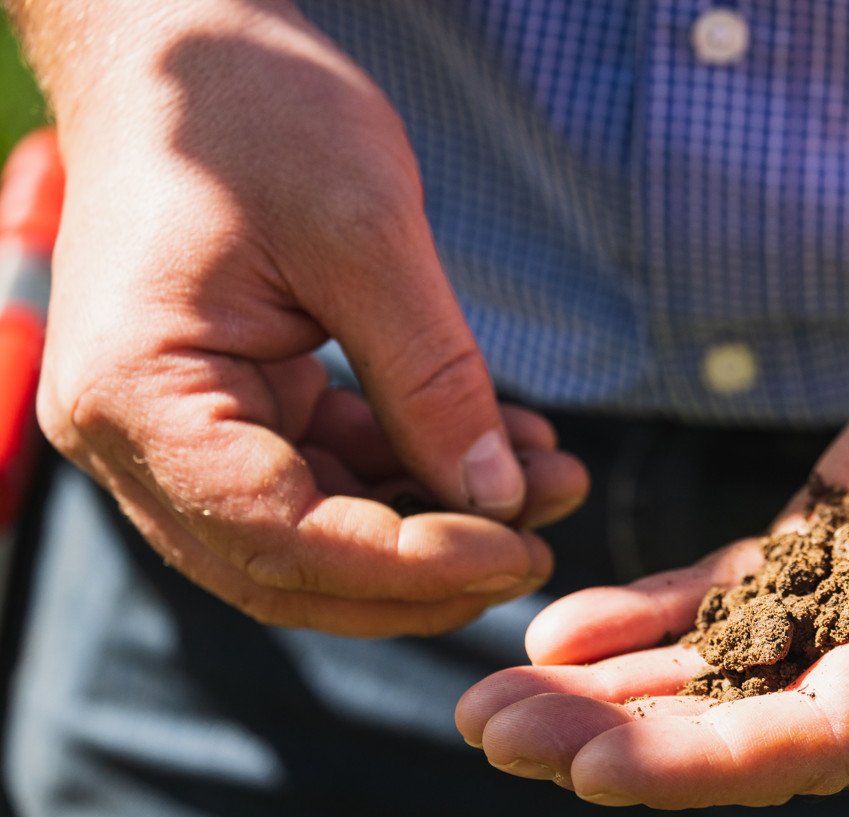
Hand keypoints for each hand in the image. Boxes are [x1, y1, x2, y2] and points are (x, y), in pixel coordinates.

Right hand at [35, 2, 586, 635]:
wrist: (181, 42)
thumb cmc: (253, 108)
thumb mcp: (363, 231)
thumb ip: (431, 376)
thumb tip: (501, 501)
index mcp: (140, 396)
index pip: (278, 535)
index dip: (410, 564)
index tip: (520, 547)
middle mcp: (134, 436)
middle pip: (290, 565)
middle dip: (428, 568)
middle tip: (543, 540)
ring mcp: (174, 427)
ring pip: (315, 531)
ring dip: (435, 522)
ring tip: (550, 479)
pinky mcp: (225, 404)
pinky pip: (324, 472)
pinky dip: (412, 469)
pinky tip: (505, 444)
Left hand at [457, 213, 848, 805]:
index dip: (726, 754)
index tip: (602, 769)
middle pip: (761, 723)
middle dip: (630, 740)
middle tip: (495, 737)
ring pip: (725, 677)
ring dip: (610, 697)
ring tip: (488, 706)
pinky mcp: (829, 547)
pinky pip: (722, 603)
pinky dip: (641, 622)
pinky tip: (556, 633)